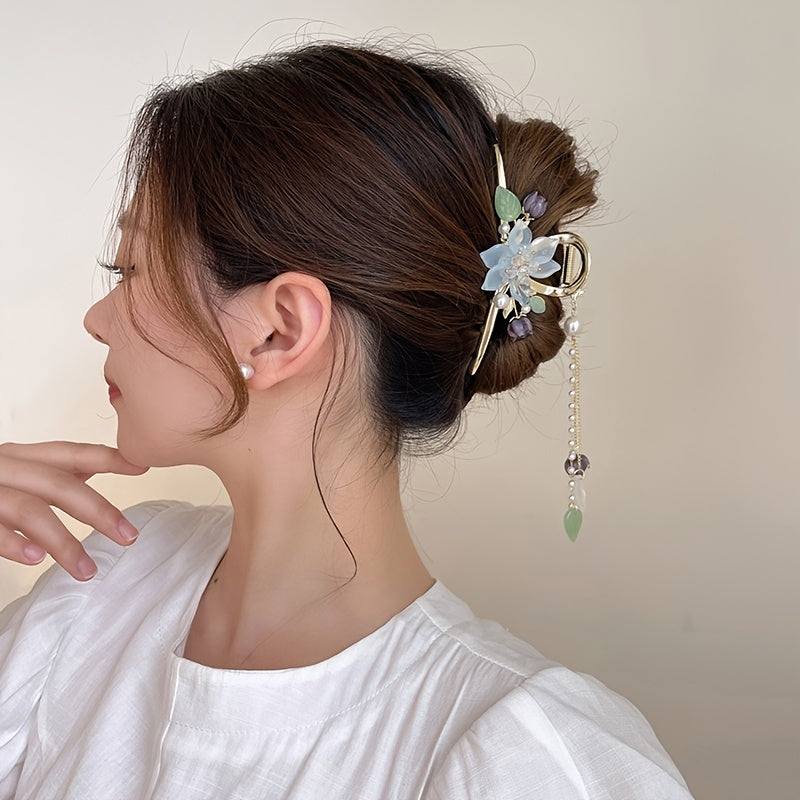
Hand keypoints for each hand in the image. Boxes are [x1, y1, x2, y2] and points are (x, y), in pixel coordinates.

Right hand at [0, 442, 147, 580]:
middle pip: (59, 484)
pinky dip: (15, 544)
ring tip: (87, 570)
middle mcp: (4, 468)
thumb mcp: (15, 473)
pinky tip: (36, 559)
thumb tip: (92, 467)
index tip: (142, 466)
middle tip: (129, 537)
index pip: (69, 453)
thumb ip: (48, 473)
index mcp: (20, 457)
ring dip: (64, 543)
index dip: (106, 458)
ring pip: (30, 511)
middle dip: (99, 511)